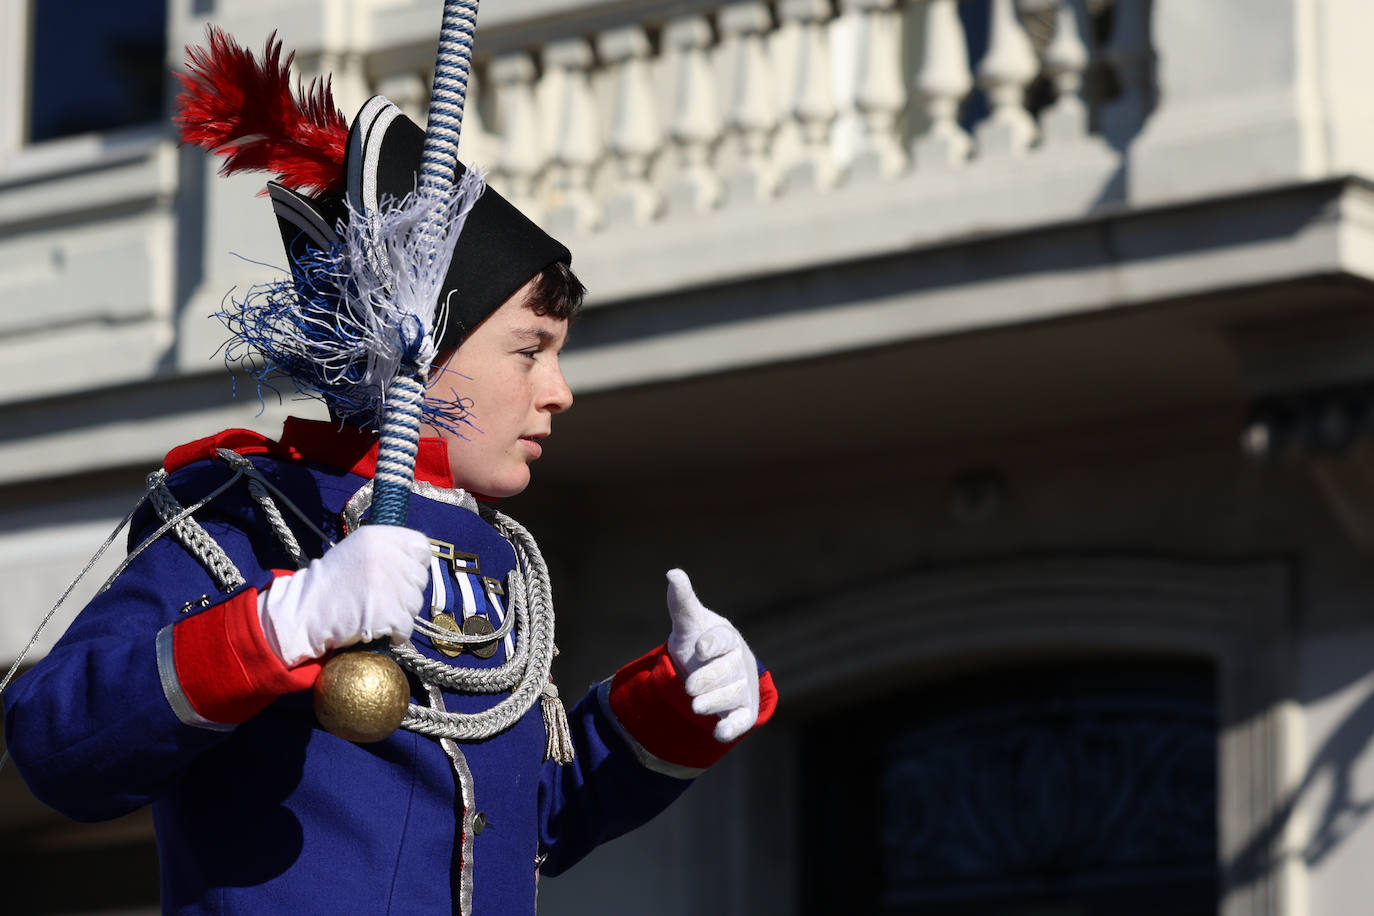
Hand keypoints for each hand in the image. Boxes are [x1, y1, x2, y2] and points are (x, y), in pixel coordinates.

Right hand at [257, 525, 429, 666]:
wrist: (305, 612)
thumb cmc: (332, 583)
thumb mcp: (358, 550)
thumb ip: (389, 551)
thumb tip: (419, 562)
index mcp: (380, 536)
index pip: (422, 547)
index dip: (415, 564)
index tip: (402, 574)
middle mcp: (387, 556)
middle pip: (420, 579)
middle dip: (406, 591)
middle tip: (381, 596)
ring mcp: (389, 585)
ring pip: (416, 604)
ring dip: (400, 612)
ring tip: (374, 610)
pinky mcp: (389, 612)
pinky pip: (407, 626)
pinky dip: (396, 632)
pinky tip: (377, 627)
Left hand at [665, 568, 759, 742]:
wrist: (716, 671)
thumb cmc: (700, 643)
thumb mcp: (690, 623)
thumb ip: (682, 602)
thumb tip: (673, 573)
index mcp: (726, 638)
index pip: (722, 640)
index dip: (712, 644)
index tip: (700, 647)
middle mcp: (737, 663)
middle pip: (727, 671)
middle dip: (709, 679)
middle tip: (689, 687)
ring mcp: (741, 688)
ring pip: (732, 696)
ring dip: (715, 703)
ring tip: (695, 707)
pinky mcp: (742, 711)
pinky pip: (741, 720)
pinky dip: (732, 727)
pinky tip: (719, 734)